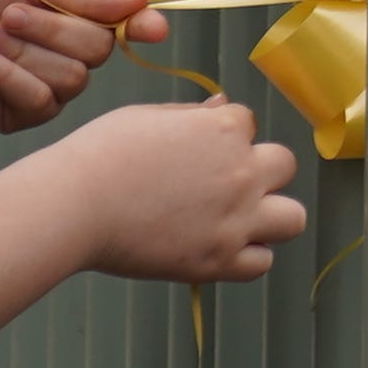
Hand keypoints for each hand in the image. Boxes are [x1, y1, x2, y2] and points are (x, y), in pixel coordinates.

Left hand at [0, 0, 156, 134]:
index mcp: (72, 16)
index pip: (123, 24)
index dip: (142, 25)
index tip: (153, 28)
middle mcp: (68, 54)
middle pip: (99, 49)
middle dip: (50, 28)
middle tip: (7, 14)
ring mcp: (49, 89)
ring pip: (72, 78)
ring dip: (21, 52)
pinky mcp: (24, 117)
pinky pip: (41, 100)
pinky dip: (5, 75)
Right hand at [79, 97, 310, 284]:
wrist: (75, 204)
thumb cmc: (101, 155)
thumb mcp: (147, 117)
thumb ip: (193, 116)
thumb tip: (222, 106)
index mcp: (224, 130)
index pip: (247, 123)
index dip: (223, 135)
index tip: (196, 151)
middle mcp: (240, 173)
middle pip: (284, 165)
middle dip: (260, 169)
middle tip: (224, 182)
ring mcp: (235, 220)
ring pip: (292, 217)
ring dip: (271, 215)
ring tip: (238, 218)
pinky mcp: (219, 261)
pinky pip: (261, 262)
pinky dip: (247, 256)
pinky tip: (220, 246)